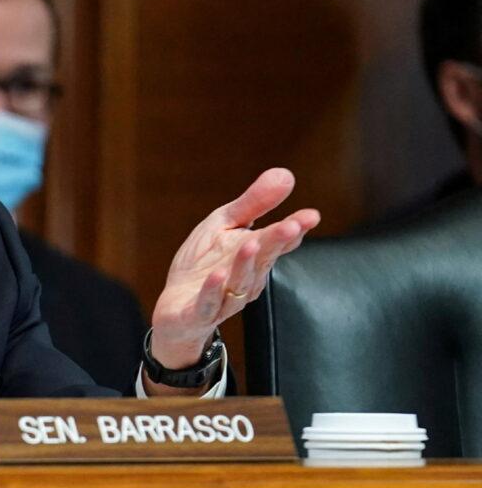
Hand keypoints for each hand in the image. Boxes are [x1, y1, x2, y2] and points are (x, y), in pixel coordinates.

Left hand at [149, 168, 319, 369]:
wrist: (177, 310)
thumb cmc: (204, 263)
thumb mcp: (224, 225)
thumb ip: (254, 203)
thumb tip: (286, 174)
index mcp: (255, 256)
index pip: (278, 242)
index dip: (294, 229)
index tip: (310, 216)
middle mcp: (246, 279)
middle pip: (263, 259)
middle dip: (276, 242)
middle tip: (291, 225)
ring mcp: (224, 298)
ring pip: (240, 282)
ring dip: (246, 264)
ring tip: (252, 243)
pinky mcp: (198, 313)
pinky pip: (209, 303)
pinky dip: (213, 290)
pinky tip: (216, 275)